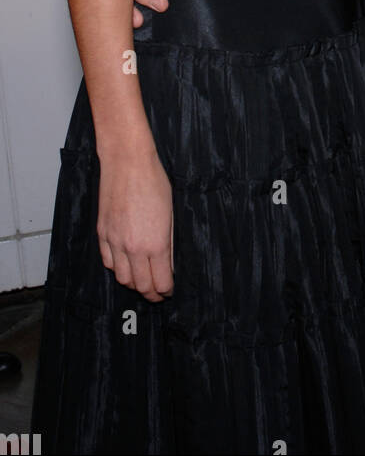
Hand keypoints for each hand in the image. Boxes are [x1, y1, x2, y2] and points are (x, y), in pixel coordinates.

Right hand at [96, 147, 173, 300]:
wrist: (127, 162)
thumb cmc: (153, 182)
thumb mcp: (170, 214)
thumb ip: (169, 242)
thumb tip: (168, 263)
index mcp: (155, 244)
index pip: (160, 281)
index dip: (166, 290)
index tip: (170, 290)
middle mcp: (132, 247)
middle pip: (140, 285)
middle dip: (151, 293)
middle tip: (158, 293)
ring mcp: (114, 241)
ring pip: (122, 277)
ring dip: (133, 283)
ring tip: (142, 281)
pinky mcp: (102, 233)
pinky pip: (107, 261)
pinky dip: (117, 268)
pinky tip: (124, 265)